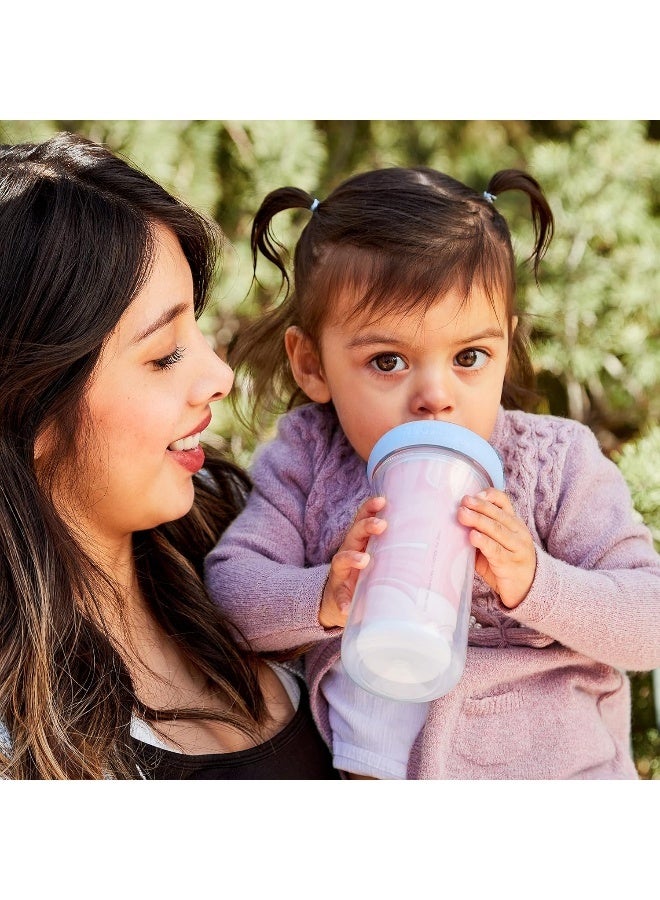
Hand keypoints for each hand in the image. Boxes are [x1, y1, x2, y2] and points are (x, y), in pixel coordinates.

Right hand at [319, 496, 386, 628]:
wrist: (338, 603)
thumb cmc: (367, 577)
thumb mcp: (380, 561)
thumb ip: (398, 553)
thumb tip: (439, 542)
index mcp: (361, 543)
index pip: (363, 520)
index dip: (370, 508)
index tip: (382, 500)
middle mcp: (348, 552)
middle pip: (354, 534)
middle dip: (366, 526)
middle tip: (381, 525)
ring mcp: (341, 574)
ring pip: (341, 560)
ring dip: (352, 558)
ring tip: (364, 561)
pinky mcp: (337, 595)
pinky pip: (338, 598)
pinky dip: (342, 601)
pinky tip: (346, 607)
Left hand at [457, 488, 535, 608]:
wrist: (528, 589)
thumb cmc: (505, 564)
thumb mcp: (495, 544)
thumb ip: (481, 534)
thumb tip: (453, 524)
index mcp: (513, 523)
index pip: (504, 502)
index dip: (489, 496)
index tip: (473, 494)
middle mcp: (518, 532)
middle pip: (498, 514)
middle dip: (479, 506)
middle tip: (463, 502)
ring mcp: (516, 548)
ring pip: (497, 530)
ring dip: (478, 520)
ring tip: (462, 515)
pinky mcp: (510, 564)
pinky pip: (496, 551)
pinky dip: (484, 542)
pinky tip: (473, 536)